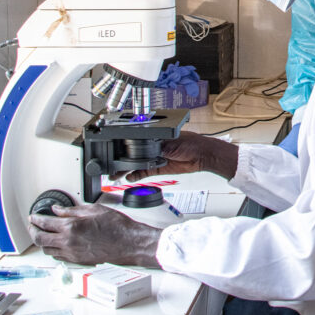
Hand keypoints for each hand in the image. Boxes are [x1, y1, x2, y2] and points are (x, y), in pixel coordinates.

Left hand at [28, 203, 161, 266]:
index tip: (33, 216)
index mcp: (71, 226)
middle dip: (33, 231)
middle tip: (32, 225)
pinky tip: (55, 244)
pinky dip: (52, 249)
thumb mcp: (94, 210)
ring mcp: (72, 253)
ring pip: (47, 249)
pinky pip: (57, 256)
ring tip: (43, 234)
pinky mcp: (77, 260)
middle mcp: (68, 241)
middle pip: (40, 239)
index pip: (45, 223)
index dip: (36, 219)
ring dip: (41, 241)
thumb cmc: (116, 226)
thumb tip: (58, 210)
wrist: (128, 243)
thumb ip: (72, 210)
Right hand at [119, 130, 237, 181]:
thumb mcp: (171, 143)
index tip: (115, 153)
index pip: (136, 142)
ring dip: (126, 170)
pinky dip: (136, 175)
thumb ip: (156, 147)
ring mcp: (155, 158)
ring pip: (137, 164)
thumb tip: (143, 149)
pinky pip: (144, 173)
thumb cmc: (191, 143)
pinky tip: (129, 178)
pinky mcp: (159, 168)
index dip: (125, 148)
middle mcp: (153, 147)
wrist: (203, 155)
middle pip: (133, 154)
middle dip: (122, 160)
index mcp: (154, 136)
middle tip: (111, 167)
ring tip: (116, 175)